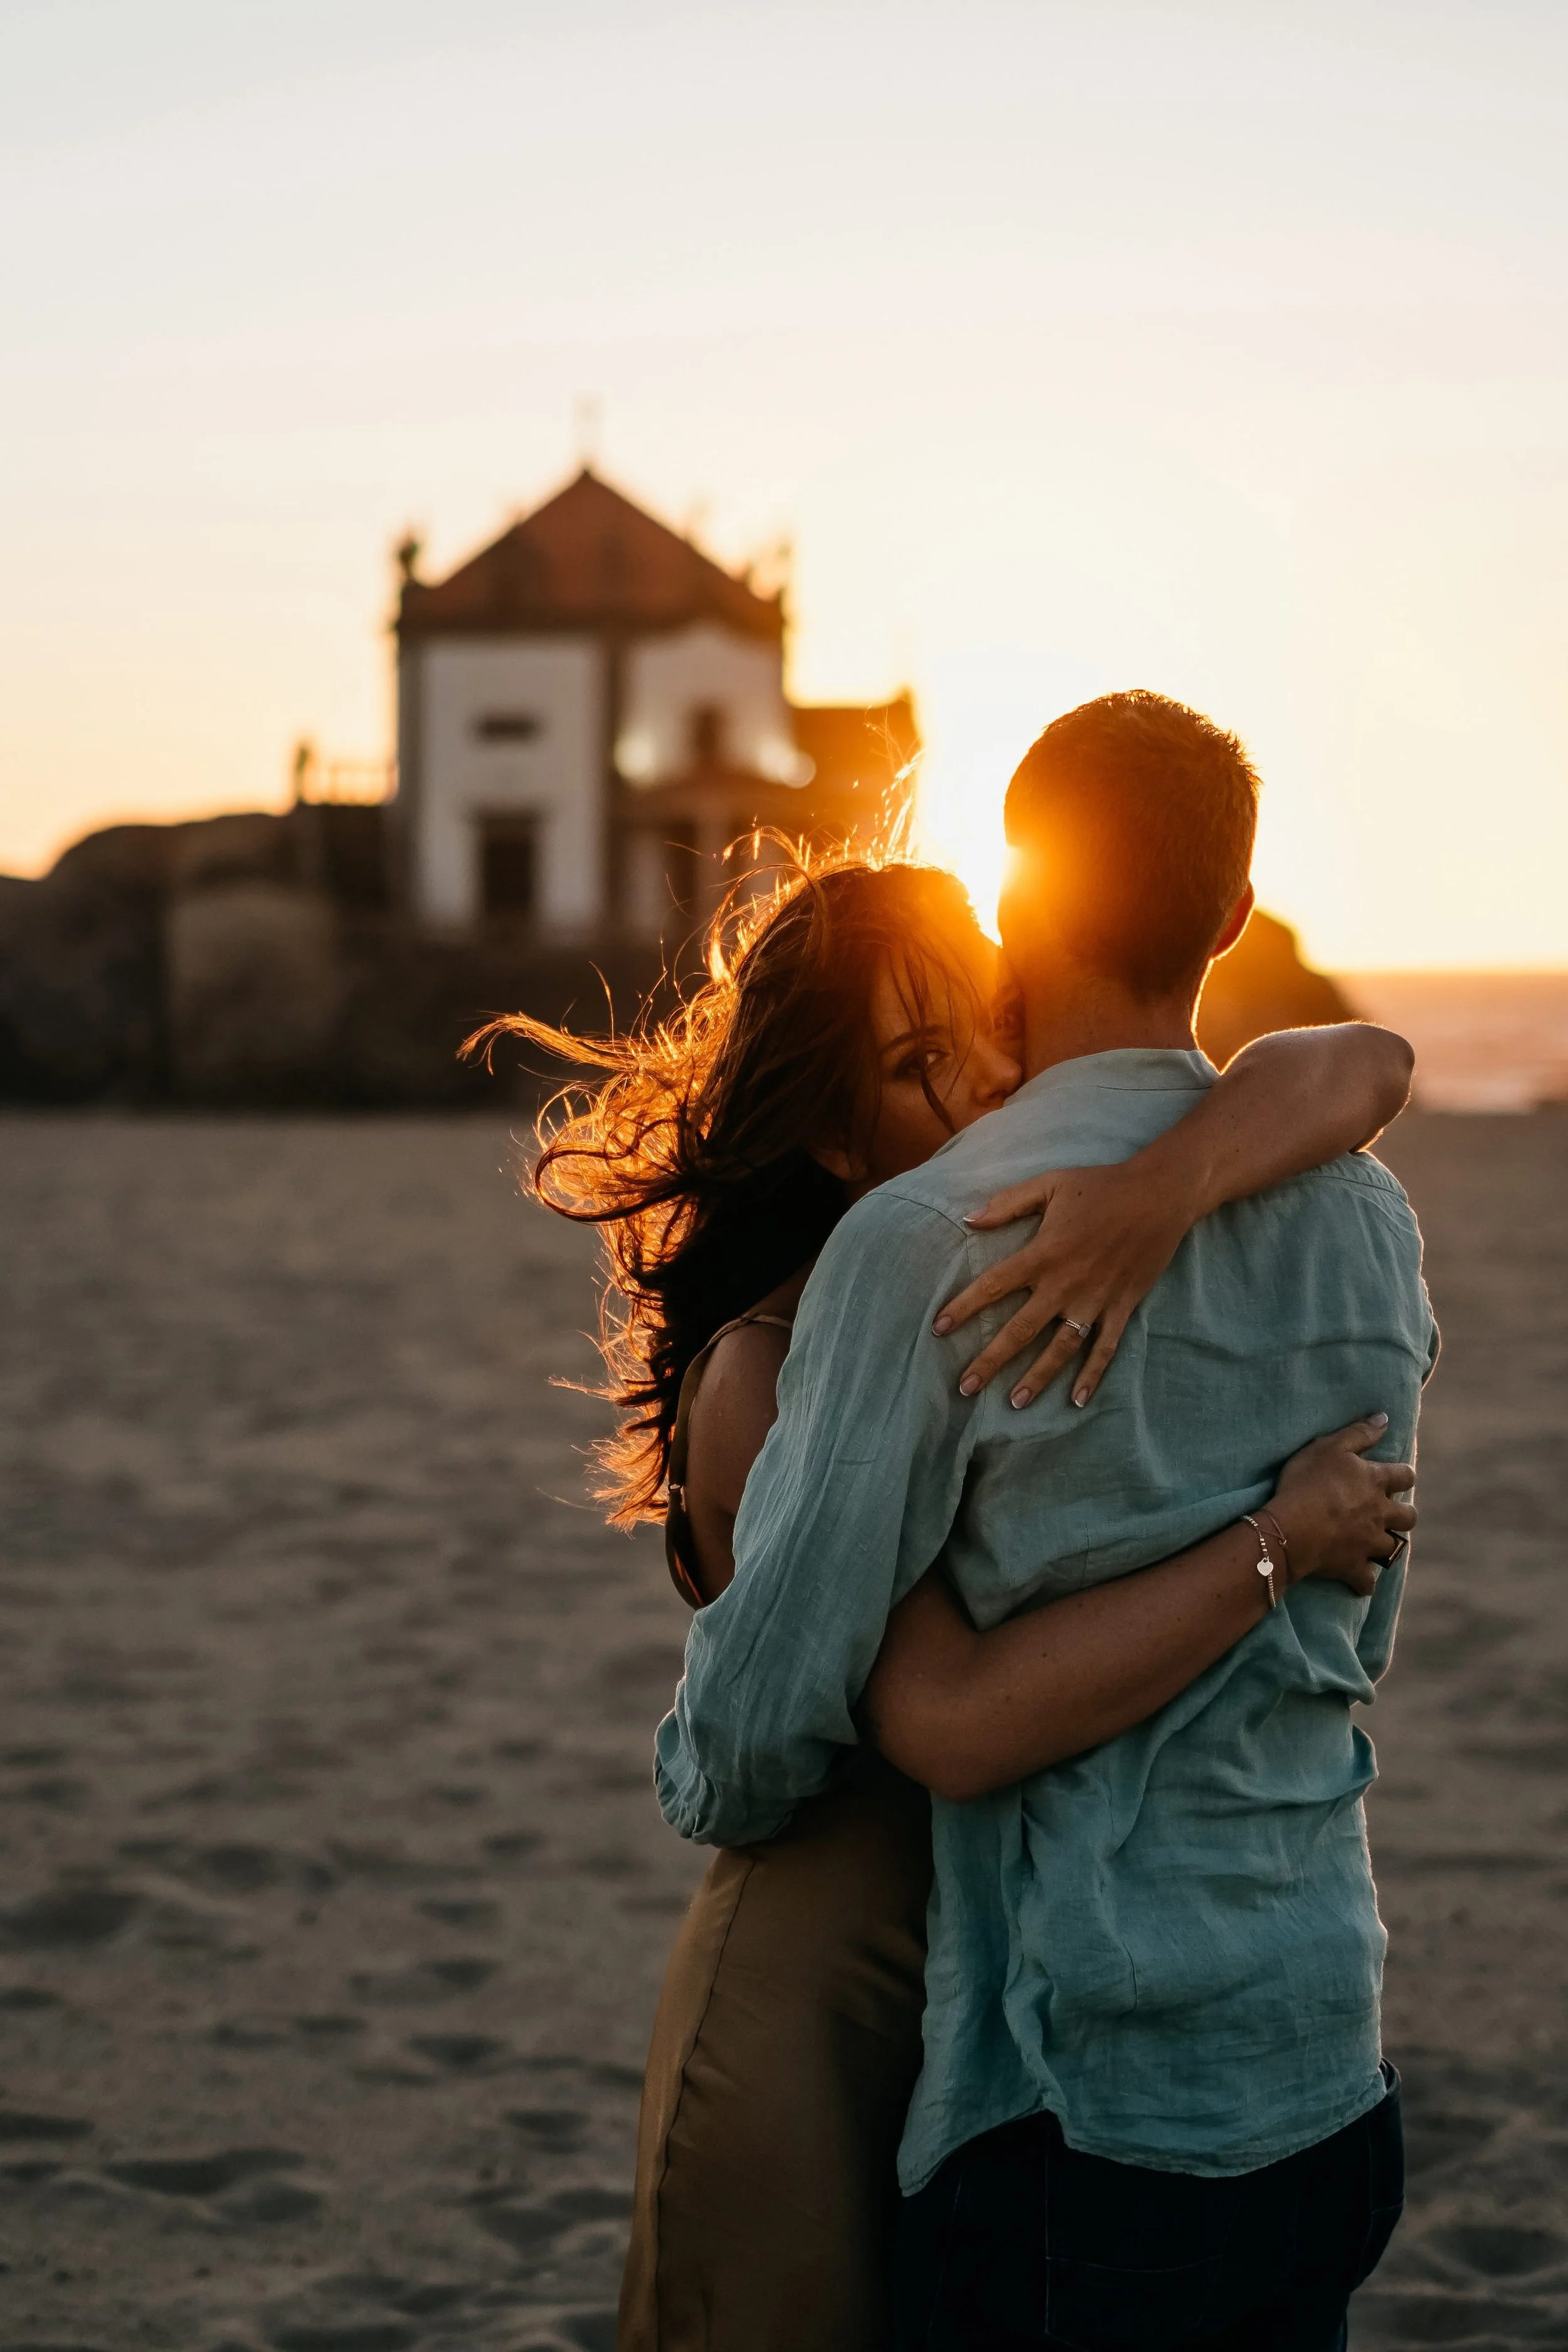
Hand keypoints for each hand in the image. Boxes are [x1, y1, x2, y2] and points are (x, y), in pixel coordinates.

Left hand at [932, 1161, 1196, 1408]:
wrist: (1160, 1194)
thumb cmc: (1101, 1186)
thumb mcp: (1050, 1185)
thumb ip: (1007, 1204)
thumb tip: (967, 1219)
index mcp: (1043, 1253)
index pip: (993, 1286)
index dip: (964, 1307)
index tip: (938, 1329)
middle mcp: (1065, 1284)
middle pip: (1021, 1330)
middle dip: (991, 1361)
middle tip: (966, 1387)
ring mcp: (1095, 1300)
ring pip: (1061, 1348)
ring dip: (1038, 1377)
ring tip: (1015, 1402)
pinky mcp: (1122, 1307)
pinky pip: (1105, 1348)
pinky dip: (1093, 1375)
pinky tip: (1077, 1400)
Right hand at [1265, 1416, 1416, 1597]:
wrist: (1293, 1527)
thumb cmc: (1308, 1481)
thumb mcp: (1330, 1446)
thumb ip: (1359, 1433)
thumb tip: (1385, 1418)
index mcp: (1376, 1483)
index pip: (1405, 1475)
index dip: (1403, 1474)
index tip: (1396, 1475)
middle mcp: (1380, 1514)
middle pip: (1409, 1516)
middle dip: (1403, 1513)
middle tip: (1389, 1511)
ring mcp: (1369, 1543)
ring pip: (1392, 1548)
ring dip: (1386, 1545)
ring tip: (1375, 1543)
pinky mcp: (1353, 1567)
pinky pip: (1366, 1581)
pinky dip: (1364, 1581)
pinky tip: (1359, 1580)